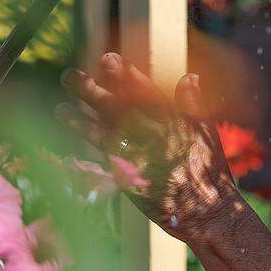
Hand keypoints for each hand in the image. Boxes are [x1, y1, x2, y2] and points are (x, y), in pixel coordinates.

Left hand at [62, 53, 246, 245]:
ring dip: (79, 120)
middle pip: (116, 108)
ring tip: (60, 108)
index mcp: (173, 119)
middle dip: (91, 90)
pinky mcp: (130, 179)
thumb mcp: (207, 131)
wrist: (208, 211)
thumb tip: (189, 75)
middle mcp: (153, 135)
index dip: (123, 74)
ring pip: (102, 133)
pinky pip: (103, 162)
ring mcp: (139, 157)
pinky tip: (71, 145)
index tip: (106, 58)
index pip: (143, 90)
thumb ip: (193, 103)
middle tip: (69, 76)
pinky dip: (88, 153)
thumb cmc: (209, 171)